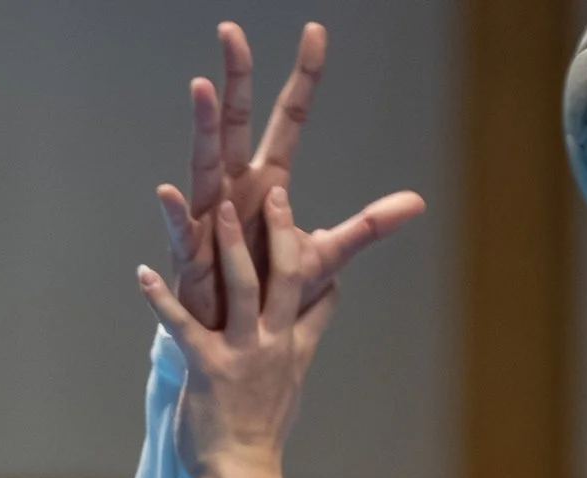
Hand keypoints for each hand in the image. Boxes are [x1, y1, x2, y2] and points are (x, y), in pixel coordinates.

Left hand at [149, 175, 399, 473]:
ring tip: (219, 209)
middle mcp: (272, 345)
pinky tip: (142, 272)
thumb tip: (329, 298)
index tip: (315, 219)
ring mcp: (242, 355)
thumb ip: (307, 334)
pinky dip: (160, 300)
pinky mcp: (208, 369)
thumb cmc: (260, 432)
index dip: (315, 254)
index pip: (313, 293)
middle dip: (281, 232)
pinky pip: (182, 327)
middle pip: (286, 277)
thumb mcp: (292, 380)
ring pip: (244, 288)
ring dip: (231, 247)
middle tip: (275, 190)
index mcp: (290, 346)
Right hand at [158, 21, 420, 330]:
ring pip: (206, 165)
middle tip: (231, 32)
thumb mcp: (326, 256)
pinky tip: (168, 191)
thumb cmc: (272, 292)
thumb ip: (367, 227)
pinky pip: (182, 234)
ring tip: (200, 87)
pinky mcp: (192, 259)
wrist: (241, 337)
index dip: (303, 79)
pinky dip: (175, 215)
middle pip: (237, 125)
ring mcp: (211, 219)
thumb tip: (418, 202)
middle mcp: (236, 190)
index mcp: (269, 183)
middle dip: (235, 79)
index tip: (315, 33)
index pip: (289, 120)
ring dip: (203, 128)